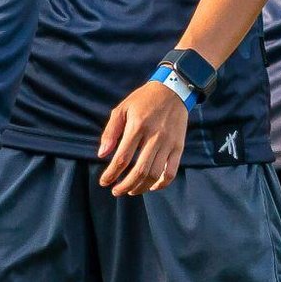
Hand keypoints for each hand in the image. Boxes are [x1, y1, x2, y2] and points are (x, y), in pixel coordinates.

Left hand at [97, 81, 187, 196]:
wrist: (173, 90)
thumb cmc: (143, 100)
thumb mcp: (122, 109)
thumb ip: (110, 132)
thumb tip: (102, 154)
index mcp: (137, 126)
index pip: (122, 158)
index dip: (111, 174)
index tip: (104, 182)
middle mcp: (154, 136)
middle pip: (139, 171)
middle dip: (125, 186)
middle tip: (116, 191)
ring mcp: (168, 143)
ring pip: (154, 174)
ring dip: (140, 187)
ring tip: (130, 191)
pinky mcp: (178, 147)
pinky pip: (171, 172)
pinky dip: (161, 184)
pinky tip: (150, 187)